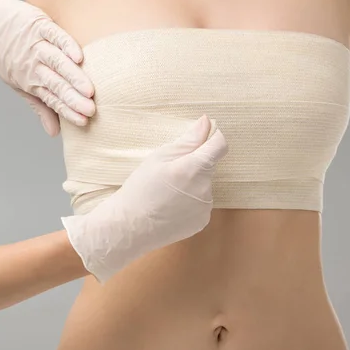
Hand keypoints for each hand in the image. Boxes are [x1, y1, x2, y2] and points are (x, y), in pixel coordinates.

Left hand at [0, 0, 94, 135]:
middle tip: (91, 110)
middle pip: (56, 84)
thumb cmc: (6, 56)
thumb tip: (54, 133)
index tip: (83, 121)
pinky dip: (67, 46)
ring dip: (73, 77)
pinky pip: (55, 36)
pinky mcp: (38, 25)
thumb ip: (40, 107)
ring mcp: (35, 44)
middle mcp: (32, 65)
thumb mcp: (18, 84)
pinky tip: (79, 57)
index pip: (52, 99)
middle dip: (73, 98)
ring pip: (57, 63)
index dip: (68, 111)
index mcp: (29, 82)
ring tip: (89, 90)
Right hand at [62, 115, 228, 283]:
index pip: (219, 146)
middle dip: (195, 165)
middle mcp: (204, 189)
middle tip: (170, 172)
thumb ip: (188, 140)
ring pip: (204, 186)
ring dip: (193, 184)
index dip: (213, 139)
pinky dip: (190, 202)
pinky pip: (201, 204)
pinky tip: (171, 207)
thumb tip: (207, 122)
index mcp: (193, 169)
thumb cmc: (140, 188)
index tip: (204, 139)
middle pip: (209, 167)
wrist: (129, 227)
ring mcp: (205, 208)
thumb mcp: (158, 157)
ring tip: (168, 192)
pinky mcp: (202, 221)